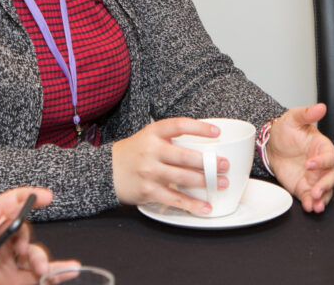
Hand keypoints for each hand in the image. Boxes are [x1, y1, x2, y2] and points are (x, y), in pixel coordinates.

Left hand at [0, 187, 77, 284]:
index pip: (14, 203)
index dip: (31, 197)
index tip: (46, 196)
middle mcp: (2, 238)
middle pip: (28, 233)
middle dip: (34, 242)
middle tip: (27, 252)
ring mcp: (7, 260)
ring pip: (34, 255)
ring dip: (44, 260)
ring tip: (43, 270)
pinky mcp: (9, 279)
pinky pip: (35, 276)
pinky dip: (54, 274)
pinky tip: (67, 272)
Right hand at [112, 118, 230, 214]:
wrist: (108, 171)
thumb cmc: (136, 152)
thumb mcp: (150, 136)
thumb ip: (172, 137)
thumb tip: (205, 142)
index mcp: (154, 132)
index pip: (180, 125)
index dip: (200, 128)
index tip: (217, 132)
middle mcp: (152, 151)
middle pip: (185, 156)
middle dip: (208, 162)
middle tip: (224, 164)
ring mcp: (149, 172)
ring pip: (183, 178)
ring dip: (205, 182)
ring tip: (222, 183)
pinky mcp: (149, 191)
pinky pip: (174, 199)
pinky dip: (192, 204)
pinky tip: (205, 207)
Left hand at [266, 103, 333, 212]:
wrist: (272, 145)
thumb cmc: (286, 130)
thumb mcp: (293, 118)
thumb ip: (307, 113)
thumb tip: (321, 107)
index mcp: (322, 147)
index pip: (328, 156)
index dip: (322, 161)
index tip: (310, 164)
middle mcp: (321, 164)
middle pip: (331, 177)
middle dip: (325, 186)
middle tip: (317, 191)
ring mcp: (314, 178)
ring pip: (325, 191)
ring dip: (322, 199)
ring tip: (316, 205)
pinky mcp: (304, 188)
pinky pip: (311, 198)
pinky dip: (312, 203)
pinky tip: (309, 207)